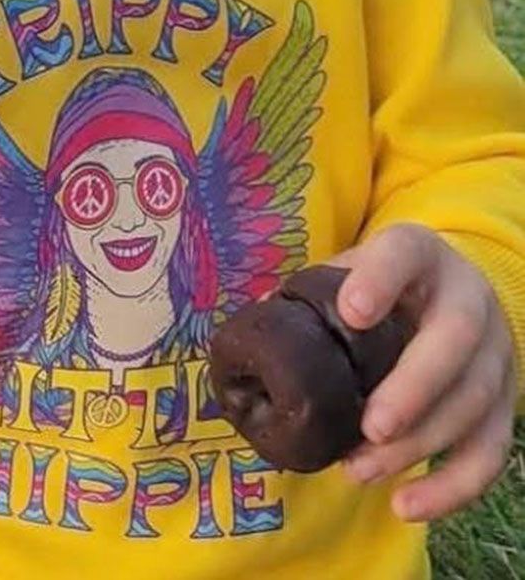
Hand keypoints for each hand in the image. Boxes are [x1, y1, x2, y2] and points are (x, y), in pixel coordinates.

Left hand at [330, 224, 515, 520]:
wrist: (448, 288)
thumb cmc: (381, 283)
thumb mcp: (349, 270)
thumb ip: (310, 293)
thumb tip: (257, 329)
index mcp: (420, 253)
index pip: (405, 253)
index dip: (382, 279)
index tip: (353, 311)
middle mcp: (468, 298)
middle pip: (456, 338)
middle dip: (414, 386)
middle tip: (370, 425)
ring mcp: (495, 352)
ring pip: (475, 401)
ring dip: (420, 444)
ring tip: (361, 468)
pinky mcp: (505, 402)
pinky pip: (490, 451)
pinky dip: (452, 487)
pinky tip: (406, 505)